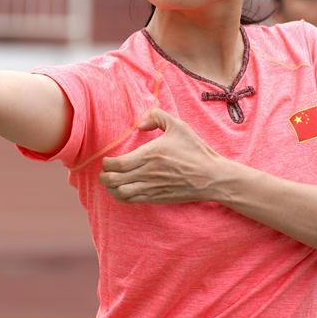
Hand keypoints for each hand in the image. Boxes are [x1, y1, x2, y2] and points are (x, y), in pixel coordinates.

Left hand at [99, 108, 237, 204]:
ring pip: (121, 193)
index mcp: (151, 154)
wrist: (212, 177)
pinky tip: (121, 190)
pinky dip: (121, 196)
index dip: (107, 164)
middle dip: (104, 176)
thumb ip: (157, 117)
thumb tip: (140, 124)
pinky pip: (132, 200)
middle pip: (115, 180)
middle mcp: (149, 173)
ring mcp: (152, 187)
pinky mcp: (156, 198)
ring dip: (111, 188)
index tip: (107, 160)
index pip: (119, 164)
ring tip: (110, 181)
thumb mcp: (179, 126)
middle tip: (105, 171)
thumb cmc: (195, 150)